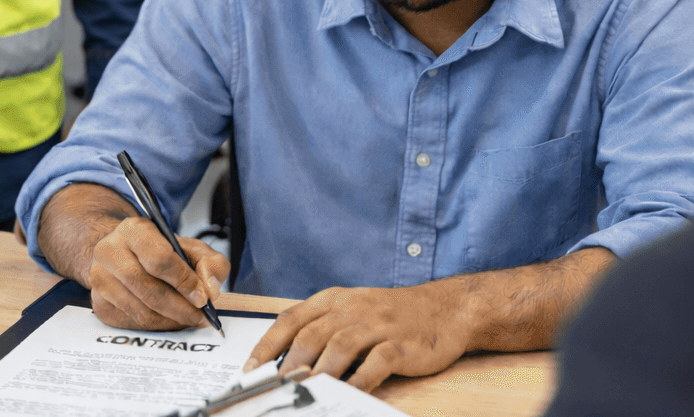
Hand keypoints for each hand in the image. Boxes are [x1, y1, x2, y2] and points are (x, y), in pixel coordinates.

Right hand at [84, 216, 229, 330]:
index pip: (160, 260)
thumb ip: (210, 262)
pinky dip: (157, 326)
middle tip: (200, 317)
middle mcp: (109, 252)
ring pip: (141, 312)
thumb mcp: (190, 247)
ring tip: (189, 319)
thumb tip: (210, 290)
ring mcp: (99, 279)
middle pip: (149, 290)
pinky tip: (169, 320)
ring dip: (171, 321)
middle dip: (180, 308)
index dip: (184, 282)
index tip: (203, 298)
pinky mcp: (99, 303)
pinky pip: (133, 324)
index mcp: (133, 230)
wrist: (124, 253)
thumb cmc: (160, 250)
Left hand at [245, 283, 471, 392]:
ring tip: (303, 391)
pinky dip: (360, 378)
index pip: (291, 319)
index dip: (267, 344)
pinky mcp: (402, 344)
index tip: (250, 369)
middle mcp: (352, 309)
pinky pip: (377, 362)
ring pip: (340, 346)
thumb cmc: (391, 314)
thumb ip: (322, 330)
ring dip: (319, 371)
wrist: (444, 308)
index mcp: (334, 300)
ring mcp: (378, 325)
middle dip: (289, 363)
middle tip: (273, 387)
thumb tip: (285, 364)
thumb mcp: (352, 311)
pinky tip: (348, 393)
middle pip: (312, 334)